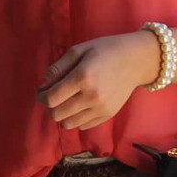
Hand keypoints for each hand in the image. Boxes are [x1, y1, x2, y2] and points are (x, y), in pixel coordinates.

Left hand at [37, 32, 159, 130]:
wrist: (136, 60)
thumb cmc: (105, 50)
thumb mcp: (79, 50)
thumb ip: (58, 68)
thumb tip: (42, 85)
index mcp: (82, 77)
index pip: (51, 98)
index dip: (40, 97)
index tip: (40, 92)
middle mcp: (91, 96)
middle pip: (57, 114)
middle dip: (49, 107)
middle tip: (52, 96)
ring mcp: (101, 108)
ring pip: (68, 124)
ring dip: (61, 115)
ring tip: (65, 102)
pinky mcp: (108, 115)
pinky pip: (82, 126)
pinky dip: (75, 119)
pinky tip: (78, 106)